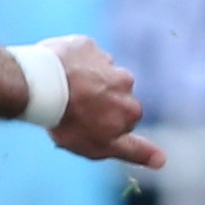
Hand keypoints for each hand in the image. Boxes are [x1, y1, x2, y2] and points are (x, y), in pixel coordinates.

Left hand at [38, 36, 160, 168]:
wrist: (41, 87)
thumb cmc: (68, 121)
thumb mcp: (100, 146)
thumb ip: (134, 151)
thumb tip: (162, 160)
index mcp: (131, 108)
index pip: (123, 117)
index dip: (101, 122)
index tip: (84, 124)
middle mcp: (125, 82)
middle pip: (112, 92)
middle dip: (96, 98)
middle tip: (71, 105)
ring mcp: (105, 61)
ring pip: (97, 71)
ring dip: (84, 78)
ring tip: (61, 88)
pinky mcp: (85, 44)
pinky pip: (81, 53)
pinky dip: (71, 61)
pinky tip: (56, 69)